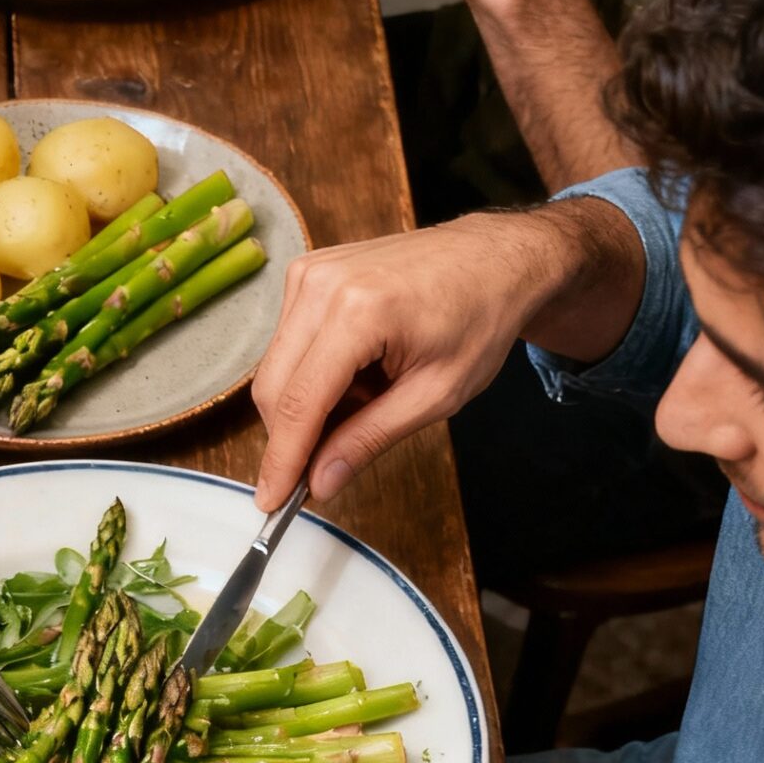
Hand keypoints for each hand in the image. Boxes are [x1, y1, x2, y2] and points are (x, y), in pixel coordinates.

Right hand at [252, 215, 547, 509]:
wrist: (493, 259)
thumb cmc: (479, 321)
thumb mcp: (436, 395)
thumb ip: (370, 438)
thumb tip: (320, 482)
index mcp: (359, 312)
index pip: (300, 403)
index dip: (281, 461)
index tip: (271, 503)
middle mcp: (321, 285)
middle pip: (274, 387)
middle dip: (291, 437)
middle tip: (325, 467)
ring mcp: (309, 273)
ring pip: (275, 369)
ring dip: (307, 404)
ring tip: (365, 400)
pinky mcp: (307, 273)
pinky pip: (287, 343)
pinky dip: (312, 375)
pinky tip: (355, 374)